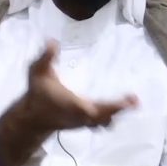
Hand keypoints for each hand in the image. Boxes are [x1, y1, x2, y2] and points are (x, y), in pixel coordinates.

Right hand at [22, 40, 137, 130]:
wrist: (31, 118)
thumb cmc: (37, 93)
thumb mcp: (38, 72)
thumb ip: (46, 57)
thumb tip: (53, 41)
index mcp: (73, 105)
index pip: (96, 108)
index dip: (114, 106)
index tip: (129, 101)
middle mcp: (80, 116)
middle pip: (105, 117)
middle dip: (120, 109)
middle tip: (135, 100)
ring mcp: (82, 123)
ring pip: (104, 122)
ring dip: (117, 114)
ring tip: (131, 103)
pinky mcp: (83, 124)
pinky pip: (101, 123)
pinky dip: (110, 116)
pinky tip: (120, 108)